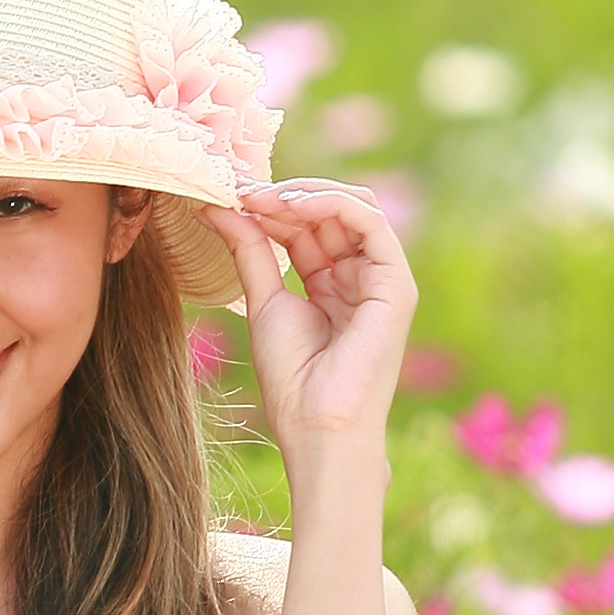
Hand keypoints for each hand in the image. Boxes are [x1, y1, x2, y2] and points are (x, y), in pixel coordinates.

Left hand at [204, 181, 415, 473]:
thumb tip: (217, 206)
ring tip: (260, 197)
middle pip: (328, 214)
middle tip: (239, 191)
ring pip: (353, 208)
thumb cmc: (292, 377)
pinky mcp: (396, 284)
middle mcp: (359, 276)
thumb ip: (250, 249)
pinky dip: (333, 204)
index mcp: (330, 283)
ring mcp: (382, 278)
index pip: (305, 226)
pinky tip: (292, 205)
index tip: (228, 196)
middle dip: (283, 196)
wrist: (317, 424)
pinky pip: (371, 224)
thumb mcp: (264, 300)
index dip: (270, 207)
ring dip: (304, 195)